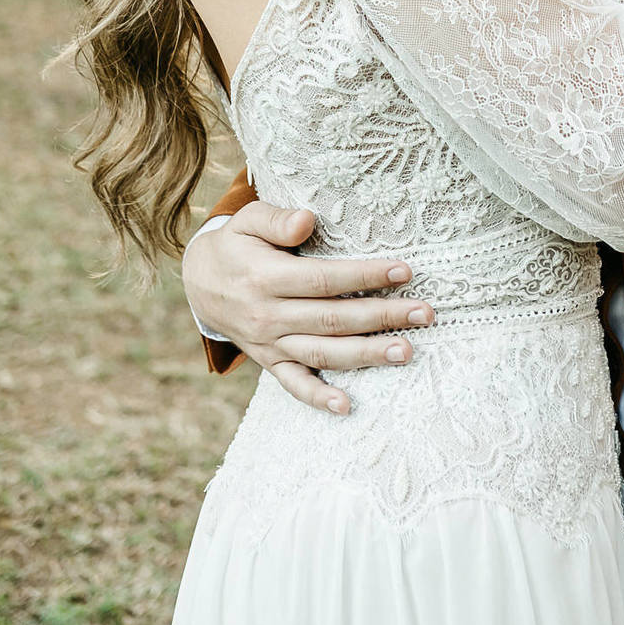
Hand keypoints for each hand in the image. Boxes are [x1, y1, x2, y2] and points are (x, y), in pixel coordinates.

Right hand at [182, 202, 434, 415]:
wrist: (199, 282)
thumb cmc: (236, 244)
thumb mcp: (248, 220)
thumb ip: (277, 218)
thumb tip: (307, 219)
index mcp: (266, 278)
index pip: (325, 279)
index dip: (364, 276)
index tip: (403, 272)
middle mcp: (268, 316)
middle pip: (333, 319)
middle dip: (382, 317)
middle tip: (424, 314)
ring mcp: (269, 343)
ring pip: (323, 353)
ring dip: (366, 355)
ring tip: (406, 351)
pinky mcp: (269, 361)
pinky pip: (293, 384)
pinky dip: (318, 397)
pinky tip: (346, 406)